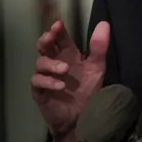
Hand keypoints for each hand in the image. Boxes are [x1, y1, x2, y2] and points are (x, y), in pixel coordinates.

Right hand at [31, 20, 109, 141]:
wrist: (83, 118)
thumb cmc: (88, 90)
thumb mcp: (97, 67)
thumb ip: (99, 47)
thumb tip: (104, 23)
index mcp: (68, 54)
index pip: (60, 37)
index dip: (57, 29)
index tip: (58, 24)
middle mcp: (55, 62)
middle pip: (44, 46)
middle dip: (46, 39)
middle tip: (51, 36)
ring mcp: (46, 76)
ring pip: (40, 63)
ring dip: (51, 64)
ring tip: (64, 69)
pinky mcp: (41, 91)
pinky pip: (37, 82)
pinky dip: (48, 82)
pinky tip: (60, 85)